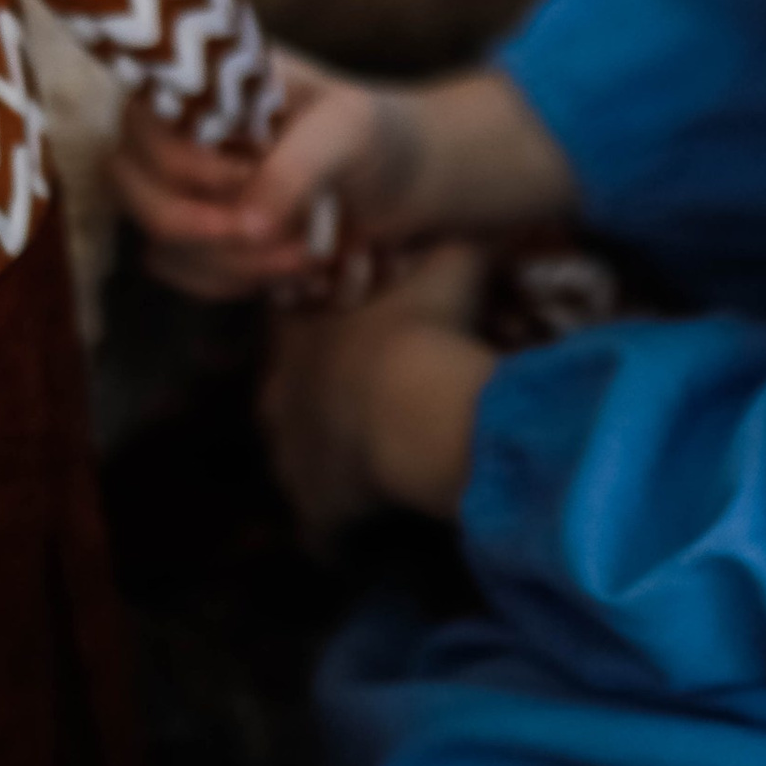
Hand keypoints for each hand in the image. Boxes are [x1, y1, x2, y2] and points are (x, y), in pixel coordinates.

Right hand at [115, 49, 417, 306]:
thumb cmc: (376, 133)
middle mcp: (177, 133)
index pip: (145, 127)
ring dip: (235, 264)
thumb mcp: (348, 131)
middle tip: (291, 236)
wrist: (407, 179)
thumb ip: (296, 168)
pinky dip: (233, 283)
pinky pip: (181, 273)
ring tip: (312, 254)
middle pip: (135, 191)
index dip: (191, 168)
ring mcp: (181, 188)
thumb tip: (243, 224)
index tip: (256, 178)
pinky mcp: (196, 236)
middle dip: (209, 228)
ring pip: (161, 243)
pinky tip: (288, 270)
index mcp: (205, 85)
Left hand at [258, 240, 494, 543]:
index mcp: (300, 328)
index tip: (367, 340)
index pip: (295, 327)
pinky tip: (368, 545)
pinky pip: (321, 535)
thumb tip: (483, 220)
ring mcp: (291, 453)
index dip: (329, 333)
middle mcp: (282, 390)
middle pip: (289, 397)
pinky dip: (341, 540)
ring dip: (332, 470)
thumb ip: (458, 238)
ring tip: (373, 474)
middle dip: (325, 403)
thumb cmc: (425, 323)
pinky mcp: (313, 507)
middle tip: (373, 408)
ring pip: (300, 465)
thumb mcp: (450, 260)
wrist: (411, 401)